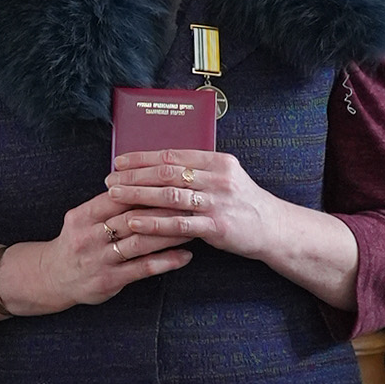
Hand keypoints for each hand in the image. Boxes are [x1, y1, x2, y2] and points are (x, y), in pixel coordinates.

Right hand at [26, 185, 193, 310]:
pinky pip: (142, 269)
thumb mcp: (82, 218)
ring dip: (170, 234)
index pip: (117, 197)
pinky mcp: (109, 280)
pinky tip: (185, 256)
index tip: (173, 183)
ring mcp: (99, 260)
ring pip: (140, 243)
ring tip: (194, 227)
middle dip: (164, 209)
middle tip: (192, 201)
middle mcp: (90, 236)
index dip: (146, 189)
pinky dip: (166, 261)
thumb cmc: (77, 242)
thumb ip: (107, 203)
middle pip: (132, 218)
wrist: (53, 276)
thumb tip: (141, 180)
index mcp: (83, 216)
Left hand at [109, 146, 359, 306]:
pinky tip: (135, 221)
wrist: (274, 229)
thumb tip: (161, 164)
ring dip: (138, 195)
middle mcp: (217, 179)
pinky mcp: (217, 226)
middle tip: (110, 178)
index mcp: (218, 162)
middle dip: (134, 175)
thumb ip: (198, 170)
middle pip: (167, 172)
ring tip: (114, 195)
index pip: (173, 154)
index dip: (143, 157)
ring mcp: (217, 202)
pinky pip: (179, 224)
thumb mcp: (226, 178)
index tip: (120, 161)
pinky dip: (154, 222)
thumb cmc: (244, 203)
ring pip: (170, 195)